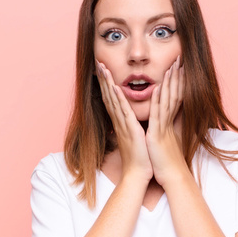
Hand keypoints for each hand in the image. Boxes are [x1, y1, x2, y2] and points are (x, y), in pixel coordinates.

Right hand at [96, 60, 152, 182]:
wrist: (137, 174)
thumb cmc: (139, 157)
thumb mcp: (135, 138)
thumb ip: (131, 127)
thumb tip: (130, 121)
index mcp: (121, 122)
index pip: (112, 99)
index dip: (107, 84)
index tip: (104, 71)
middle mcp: (119, 122)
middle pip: (108, 96)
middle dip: (104, 79)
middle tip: (98, 63)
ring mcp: (123, 125)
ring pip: (113, 100)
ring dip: (108, 83)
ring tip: (103, 68)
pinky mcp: (130, 130)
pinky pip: (123, 112)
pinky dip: (118, 99)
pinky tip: (114, 87)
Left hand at [146, 56, 187, 186]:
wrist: (173, 178)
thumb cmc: (168, 164)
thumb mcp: (167, 144)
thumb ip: (166, 133)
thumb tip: (165, 128)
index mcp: (168, 124)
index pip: (174, 99)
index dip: (176, 83)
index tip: (178, 69)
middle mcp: (168, 122)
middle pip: (174, 94)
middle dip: (176, 77)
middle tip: (179, 60)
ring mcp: (164, 127)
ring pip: (167, 100)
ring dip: (170, 83)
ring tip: (173, 66)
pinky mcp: (157, 134)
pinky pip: (158, 114)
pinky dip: (158, 100)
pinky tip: (158, 87)